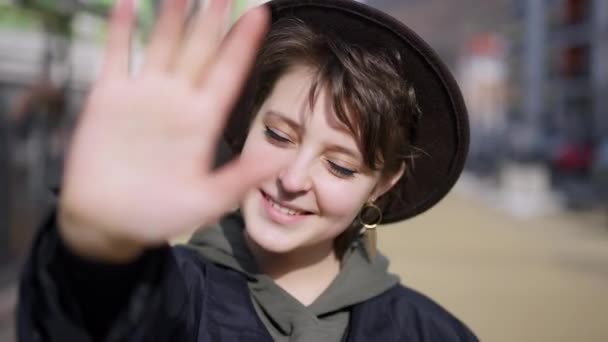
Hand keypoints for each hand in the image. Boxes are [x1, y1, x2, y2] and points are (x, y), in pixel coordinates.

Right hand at [59, 0, 279, 261]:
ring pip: (163, 43)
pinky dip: (120, 29)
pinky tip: (127, 3)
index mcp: (203, 122)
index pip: (229, 73)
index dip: (244, 43)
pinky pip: (117, 55)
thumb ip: (242, 177)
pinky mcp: (109, 98)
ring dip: (173, 14)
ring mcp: (144, 96)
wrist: (107, 224)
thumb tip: (284, 156)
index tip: (262, 12)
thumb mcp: (207, 201)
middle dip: (213, 17)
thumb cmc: (158, 217)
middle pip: (200, 49)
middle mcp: (178, 102)